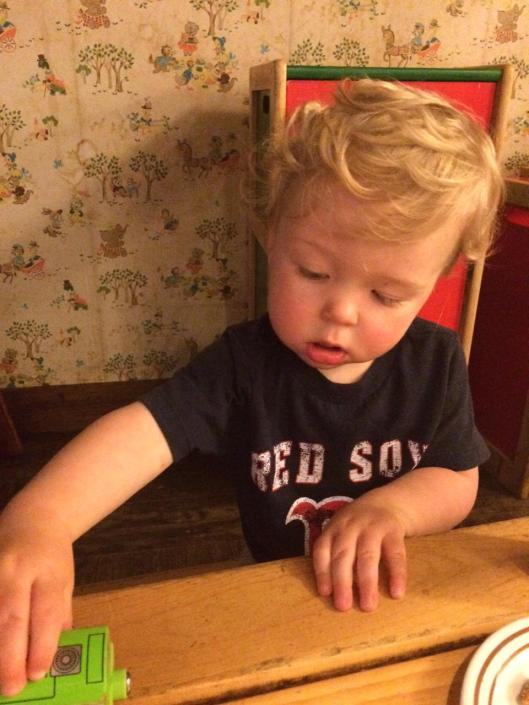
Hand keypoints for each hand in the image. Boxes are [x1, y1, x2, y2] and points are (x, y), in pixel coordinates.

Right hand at [0, 516, 73, 695]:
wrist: (35, 516)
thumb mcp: (64, 582)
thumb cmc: (52, 556)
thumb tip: (53, 660)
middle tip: (11, 688)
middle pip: (11, 617)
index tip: (38, 674)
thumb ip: (58, 618)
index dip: (41, 645)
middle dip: (10, 657)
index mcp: (49, 571)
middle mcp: (17, 569)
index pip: (46, 612)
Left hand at [312, 498, 406, 611]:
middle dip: (342, 582)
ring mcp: (372, 527)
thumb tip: (330, 594)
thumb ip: (335, 555)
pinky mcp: (393, 531)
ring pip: (367, 555)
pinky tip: (396, 593)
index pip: (322, 550)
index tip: (325, 594)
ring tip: (368, 605)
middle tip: (343, 607)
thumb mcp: (341, 532)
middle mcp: (350, 527)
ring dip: (367, 581)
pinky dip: (396, 574)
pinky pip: (395, 554)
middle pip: (343, 554)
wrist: (387, 503)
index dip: (322, 571)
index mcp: (333, 529)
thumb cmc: (357, 528)